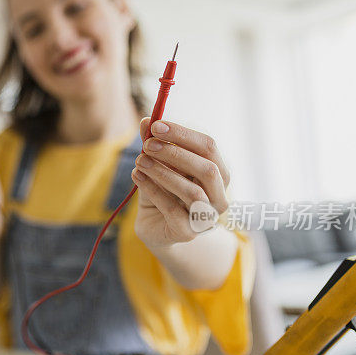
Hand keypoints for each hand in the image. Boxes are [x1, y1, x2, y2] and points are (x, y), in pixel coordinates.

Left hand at [130, 118, 229, 248]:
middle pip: (207, 169)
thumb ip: (154, 145)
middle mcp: (219, 196)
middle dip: (175, 153)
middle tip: (147, 145)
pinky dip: (152, 190)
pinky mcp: (188, 233)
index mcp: (218, 174)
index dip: (183, 134)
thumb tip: (145, 121)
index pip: (209, 147)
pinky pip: (172, 209)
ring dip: (162, 172)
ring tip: (139, 162)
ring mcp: (206, 217)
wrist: (155, 227)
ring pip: (191, 191)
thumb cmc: (162, 192)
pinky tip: (137, 176)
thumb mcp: (157, 165)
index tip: (156, 125)